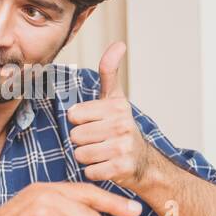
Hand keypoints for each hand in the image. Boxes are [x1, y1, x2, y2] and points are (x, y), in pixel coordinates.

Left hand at [68, 42, 152, 188]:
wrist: (142, 161)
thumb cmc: (120, 127)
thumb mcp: (115, 98)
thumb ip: (110, 72)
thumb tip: (119, 44)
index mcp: (116, 106)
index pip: (74, 115)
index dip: (80, 122)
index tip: (94, 123)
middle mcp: (121, 125)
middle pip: (75, 136)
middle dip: (83, 142)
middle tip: (99, 141)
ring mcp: (123, 147)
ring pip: (81, 154)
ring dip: (87, 157)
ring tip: (102, 153)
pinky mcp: (121, 169)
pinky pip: (90, 171)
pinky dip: (94, 171)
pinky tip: (106, 166)